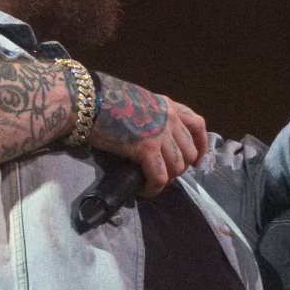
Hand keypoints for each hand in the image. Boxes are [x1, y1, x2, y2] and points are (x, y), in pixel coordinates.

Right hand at [87, 71, 206, 196]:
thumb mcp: (139, 101)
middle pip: (190, 152)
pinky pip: (160, 177)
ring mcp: (161, 134)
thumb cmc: (106, 98)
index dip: (201, 146)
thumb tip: (152, 134)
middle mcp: (171, 119)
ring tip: (151, 182)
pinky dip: (153, 188)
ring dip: (166, 179)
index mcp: (169, 105)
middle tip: (163, 174)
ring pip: (178, 167)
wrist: (89, 100)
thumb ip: (152, 116)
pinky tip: (144, 191)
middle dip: (179, 168)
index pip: (198, 126)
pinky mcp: (147, 149)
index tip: (196, 161)